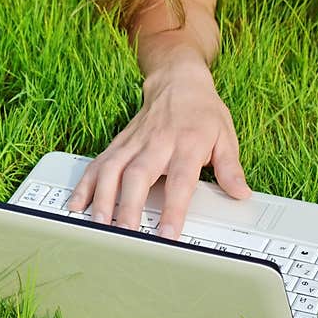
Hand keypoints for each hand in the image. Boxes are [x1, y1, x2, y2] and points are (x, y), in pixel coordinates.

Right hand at [66, 66, 250, 238]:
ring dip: (102, 199)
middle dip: (129, 208)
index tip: (168, 236)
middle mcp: (157, 143)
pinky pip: (97, 163)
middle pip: (138, 176)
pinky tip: (76, 205)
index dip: (173, 209)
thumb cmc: (202, 112)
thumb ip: (230, 168)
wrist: (178, 81)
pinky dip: (85, 185)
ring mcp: (133, 142)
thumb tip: (241, 193)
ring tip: (99, 226)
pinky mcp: (118, 143)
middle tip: (126, 236)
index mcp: (187, 143)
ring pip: (111, 169)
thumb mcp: (225, 136)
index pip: (180, 180)